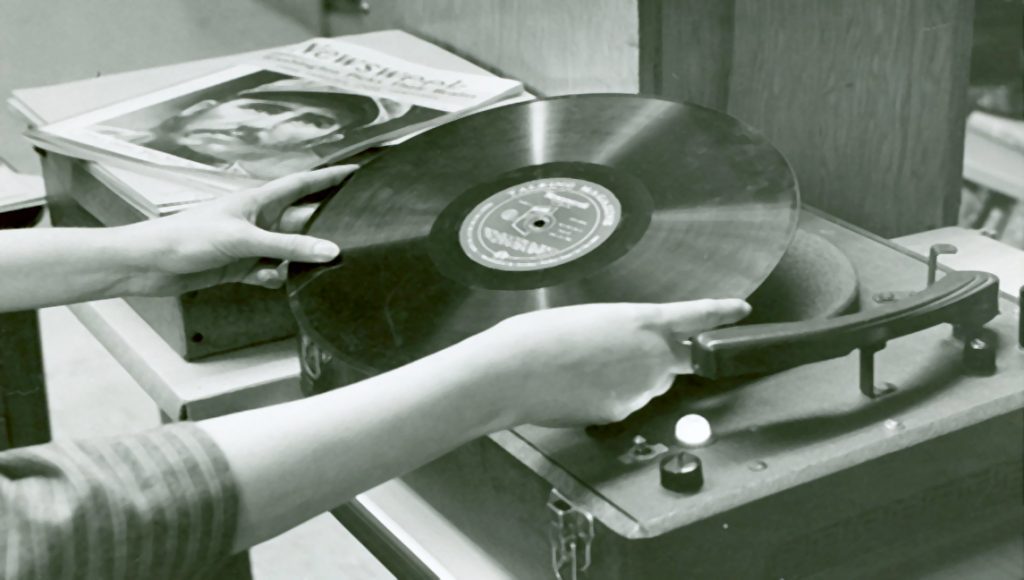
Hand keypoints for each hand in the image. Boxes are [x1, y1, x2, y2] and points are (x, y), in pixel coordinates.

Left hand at [122, 166, 355, 294]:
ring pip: (288, 251)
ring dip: (296, 262)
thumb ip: (288, 246)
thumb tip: (329, 250)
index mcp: (257, 201)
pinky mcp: (239, 267)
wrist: (147, 264)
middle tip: (347, 235)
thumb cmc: (185, 237)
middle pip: (301, 221)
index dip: (330, 177)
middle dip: (320, 229)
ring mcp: (248, 245)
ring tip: (307, 269)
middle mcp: (256, 220)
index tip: (357, 171)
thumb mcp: (243, 240)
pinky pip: (270, 273)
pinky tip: (268, 281)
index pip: (303, 184)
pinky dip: (274, 279)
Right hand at [465, 299, 750, 427]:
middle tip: (628, 353)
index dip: (722, 313)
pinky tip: (579, 388)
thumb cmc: (540, 336)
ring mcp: (640, 388)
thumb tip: (623, 350)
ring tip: (586, 368)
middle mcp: (652, 357)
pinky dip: (609, 397)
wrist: (514, 371)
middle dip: (665, 357)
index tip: (741, 310)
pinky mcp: (622, 412)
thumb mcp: (588, 318)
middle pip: (679, 359)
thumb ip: (620, 332)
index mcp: (644, 321)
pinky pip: (626, 403)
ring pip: (649, 384)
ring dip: (631, 377)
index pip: (698, 317)